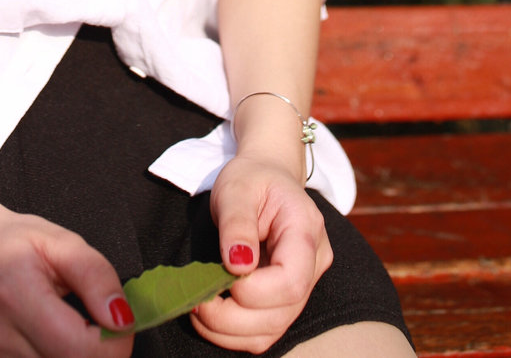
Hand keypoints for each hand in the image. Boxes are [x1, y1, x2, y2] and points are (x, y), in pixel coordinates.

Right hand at [0, 197, 136, 357]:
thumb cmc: (9, 242)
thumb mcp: (60, 241)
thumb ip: (96, 277)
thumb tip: (121, 318)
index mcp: (16, 297)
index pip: (79, 349)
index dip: (114, 344)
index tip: (119, 324)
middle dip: (97, 354)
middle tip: (99, 328)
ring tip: (71, 332)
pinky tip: (52, 343)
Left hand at [187, 152, 332, 353]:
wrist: (266, 179)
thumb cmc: (252, 179)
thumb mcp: (237, 188)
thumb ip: (238, 223)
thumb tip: (237, 265)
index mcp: (306, 231)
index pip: (292, 281)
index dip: (255, 291)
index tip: (222, 274)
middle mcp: (313, 265)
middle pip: (281, 314)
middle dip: (232, 317)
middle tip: (197, 300)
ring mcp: (303, 287)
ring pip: (271, 331)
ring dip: (228, 331)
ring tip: (199, 307)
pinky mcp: (284, 301)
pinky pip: (263, 331)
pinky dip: (232, 333)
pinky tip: (210, 315)